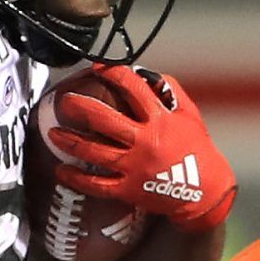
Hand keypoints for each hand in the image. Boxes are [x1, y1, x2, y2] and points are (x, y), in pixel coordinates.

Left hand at [47, 65, 237, 229]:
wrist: (206, 192)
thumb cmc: (199, 150)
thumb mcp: (190, 116)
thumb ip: (171, 91)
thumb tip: (148, 73)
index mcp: (160, 120)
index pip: (133, 89)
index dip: (113, 74)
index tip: (98, 68)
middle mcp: (144, 142)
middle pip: (105, 120)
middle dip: (81, 107)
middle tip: (65, 101)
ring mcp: (134, 167)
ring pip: (95, 152)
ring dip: (71, 141)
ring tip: (53, 132)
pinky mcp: (129, 189)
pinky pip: (97, 185)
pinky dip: (77, 179)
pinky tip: (61, 170)